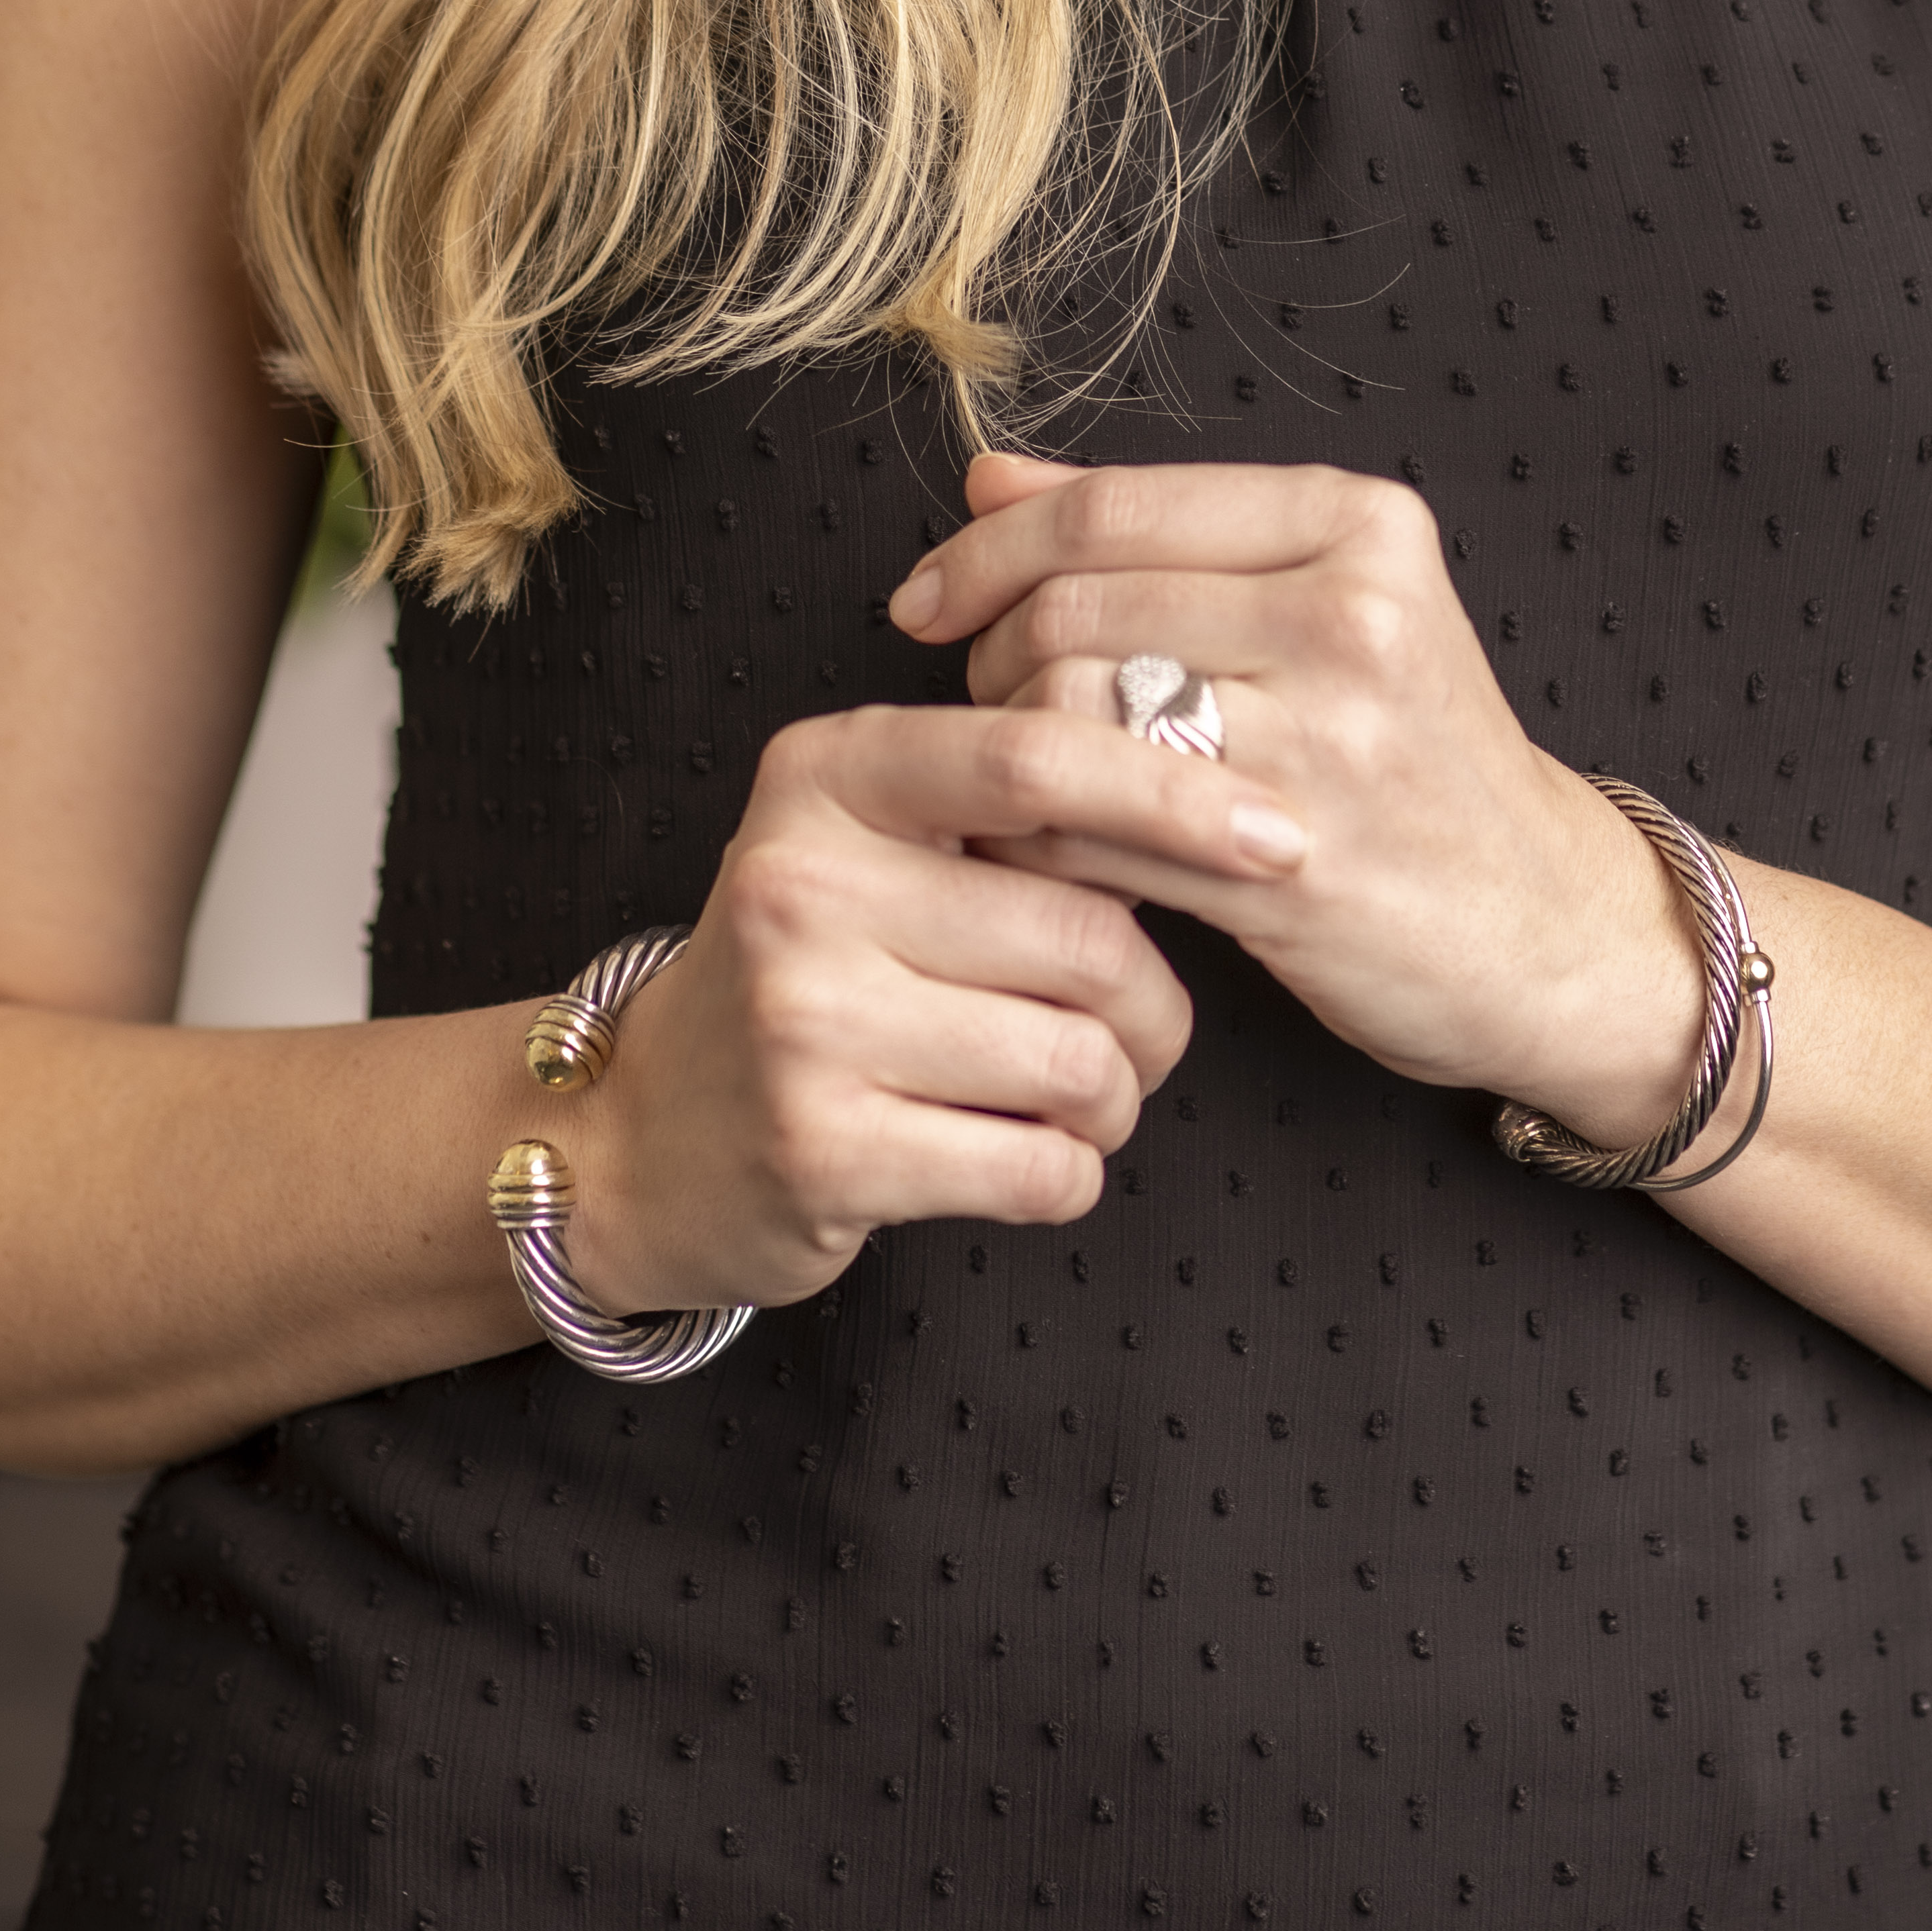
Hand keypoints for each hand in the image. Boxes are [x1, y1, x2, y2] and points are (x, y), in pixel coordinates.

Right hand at [560, 695, 1300, 1318]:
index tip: (1283, 837)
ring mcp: (801, 1021)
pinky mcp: (822, 1149)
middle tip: (1136, 1031)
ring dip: (1113, 1100)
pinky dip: (1066, 1173)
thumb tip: (1218, 772)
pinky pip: (1038, 1166)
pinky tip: (1021, 1158)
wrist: (648, 1135)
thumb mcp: (875, 837)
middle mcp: (799, 881)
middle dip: (1153, 1004)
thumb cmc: (819, 968)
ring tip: (1070, 1098)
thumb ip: (1012, 796)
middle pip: (1084, 935)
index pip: (1036, 757)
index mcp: (827, 772)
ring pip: (1077, 1060)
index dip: (1176, 794)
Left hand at [889, 452, 1705, 1154]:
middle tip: (994, 708)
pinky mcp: (1292, 864)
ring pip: (1067, 714)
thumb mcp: (1319, 607)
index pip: (1109, 510)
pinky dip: (1035, 838)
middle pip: (1072, 607)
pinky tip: (1050, 848)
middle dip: (993, 660)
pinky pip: (1089, 831)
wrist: (1543, 923)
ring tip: (1027, 781)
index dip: (986, 552)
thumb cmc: (1410, 759)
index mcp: (1357, 527)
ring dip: (1007, 755)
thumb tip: (987, 479)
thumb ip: (1152, 533)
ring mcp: (1329, 742)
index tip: (928, 599)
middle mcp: (1353, 616)